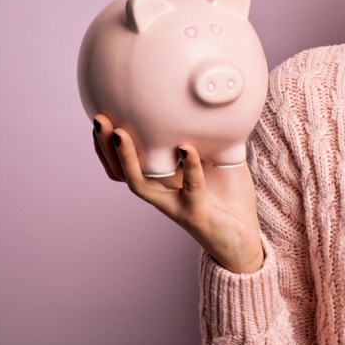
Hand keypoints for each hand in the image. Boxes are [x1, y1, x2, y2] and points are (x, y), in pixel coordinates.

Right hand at [91, 114, 264, 273]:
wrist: (244, 240)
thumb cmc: (228, 199)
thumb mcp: (218, 160)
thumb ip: (210, 137)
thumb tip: (210, 103)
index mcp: (162, 181)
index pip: (123, 164)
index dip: (107, 145)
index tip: (101, 115)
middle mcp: (161, 194)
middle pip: (120, 173)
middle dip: (105, 147)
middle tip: (100, 120)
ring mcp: (176, 205)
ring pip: (140, 185)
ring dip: (128, 159)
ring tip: (121, 133)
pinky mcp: (197, 214)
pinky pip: (191, 189)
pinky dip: (190, 168)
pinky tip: (186, 149)